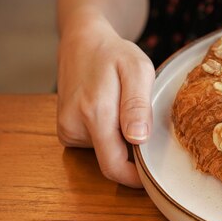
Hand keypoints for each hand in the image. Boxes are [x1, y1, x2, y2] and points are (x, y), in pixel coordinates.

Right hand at [57, 12, 154, 187]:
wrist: (83, 41)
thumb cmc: (115, 54)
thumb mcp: (138, 70)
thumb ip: (137, 105)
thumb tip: (138, 139)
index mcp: (94, 113)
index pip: (115, 167)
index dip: (136, 178)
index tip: (156, 175)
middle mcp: (74, 126)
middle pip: (110, 163)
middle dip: (133, 159)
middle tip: (150, 134)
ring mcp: (66, 129)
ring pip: (104, 154)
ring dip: (122, 143)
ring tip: (128, 113)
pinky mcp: (65, 130)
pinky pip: (95, 145)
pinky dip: (109, 137)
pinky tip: (114, 114)